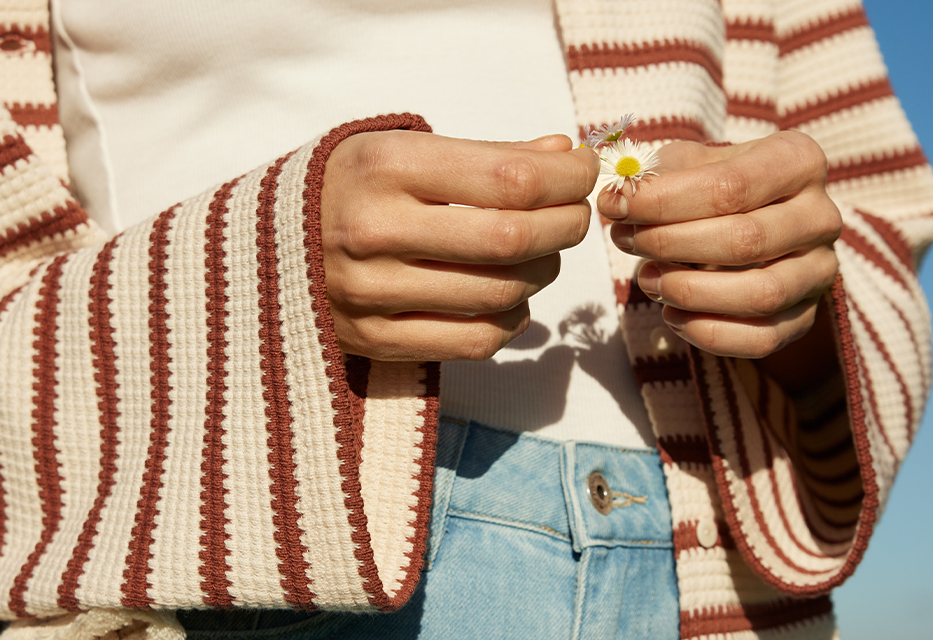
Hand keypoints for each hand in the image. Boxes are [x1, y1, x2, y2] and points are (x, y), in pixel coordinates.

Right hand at [321, 131, 598, 360]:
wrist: (265, 246)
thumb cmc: (351, 190)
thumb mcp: (405, 150)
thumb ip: (488, 156)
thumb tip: (566, 159)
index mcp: (385, 167)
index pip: (510, 178)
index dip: (568, 178)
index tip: (584, 174)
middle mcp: (373, 230)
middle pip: (512, 238)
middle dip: (566, 226)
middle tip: (574, 217)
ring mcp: (370, 293)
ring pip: (502, 293)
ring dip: (543, 272)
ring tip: (540, 254)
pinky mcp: (374, 340)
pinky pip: (475, 342)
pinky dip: (512, 322)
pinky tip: (511, 299)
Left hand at [598, 131, 841, 358]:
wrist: (751, 227)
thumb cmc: (712, 190)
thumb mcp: (689, 165)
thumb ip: (655, 176)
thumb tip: (618, 197)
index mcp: (797, 161)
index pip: (730, 186)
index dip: (664, 201)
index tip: (615, 206)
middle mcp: (821, 216)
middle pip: (745, 240)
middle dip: (671, 244)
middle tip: (626, 241)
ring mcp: (820, 270)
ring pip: (760, 294)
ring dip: (690, 292)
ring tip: (647, 279)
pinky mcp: (807, 317)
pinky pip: (762, 338)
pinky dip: (709, 333)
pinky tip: (673, 315)